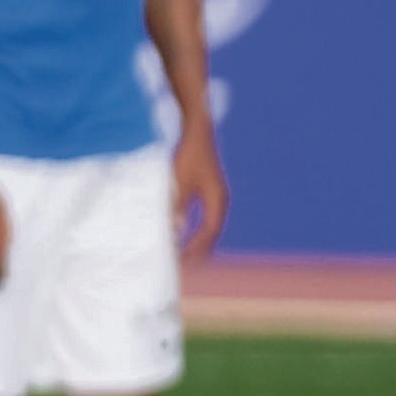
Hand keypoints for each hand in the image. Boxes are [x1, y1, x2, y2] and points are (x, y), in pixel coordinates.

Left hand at [173, 128, 227, 262]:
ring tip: (185, 253)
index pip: (208, 231)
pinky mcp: (209, 189)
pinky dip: (197, 226)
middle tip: (185, 263)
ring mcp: (217, 194)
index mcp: (216, 200)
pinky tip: (184, 231)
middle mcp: (220, 199)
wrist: (197, 132)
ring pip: (210, 223)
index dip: (196, 247)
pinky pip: (206, 214)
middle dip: (199, 247)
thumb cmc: (189, 156)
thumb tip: (175, 231)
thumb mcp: (179, 182)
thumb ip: (177, 206)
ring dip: (198, 238)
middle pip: (212, 230)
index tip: (183, 259)